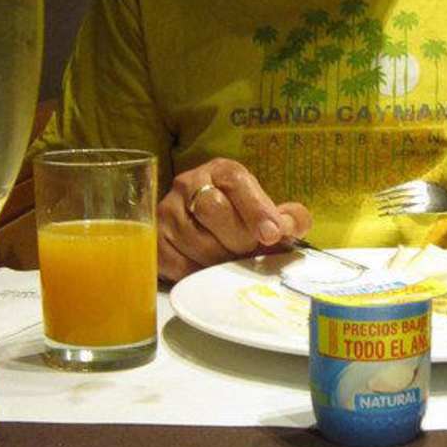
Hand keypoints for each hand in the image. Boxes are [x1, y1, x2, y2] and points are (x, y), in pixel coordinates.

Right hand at [157, 158, 310, 281]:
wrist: (196, 229)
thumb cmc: (238, 221)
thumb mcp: (265, 212)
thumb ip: (287, 218)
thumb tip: (291, 228)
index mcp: (220, 172)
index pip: (237, 182)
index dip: (257, 209)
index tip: (272, 235)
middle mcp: (188, 184)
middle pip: (214, 210)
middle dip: (240, 239)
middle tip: (251, 254)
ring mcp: (166, 212)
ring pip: (198, 242)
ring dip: (223, 261)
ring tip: (233, 264)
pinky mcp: (155, 241)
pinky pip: (181, 264)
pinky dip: (202, 274)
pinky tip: (212, 273)